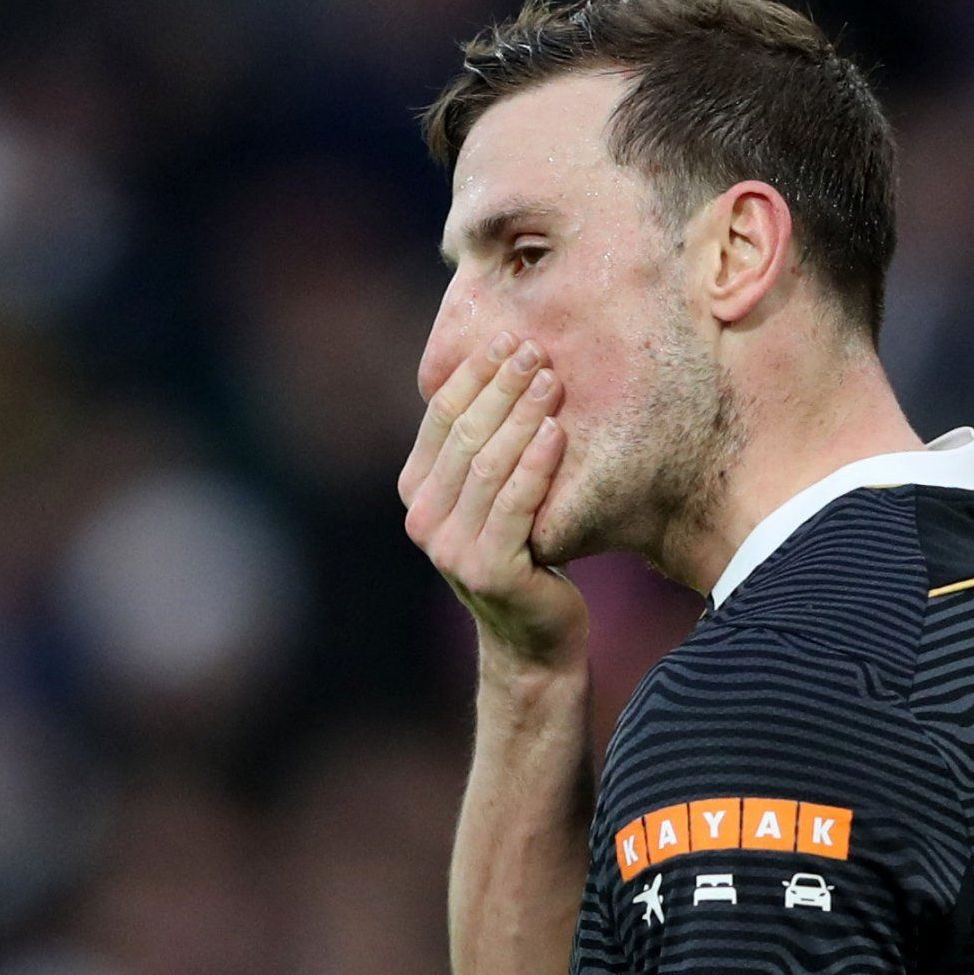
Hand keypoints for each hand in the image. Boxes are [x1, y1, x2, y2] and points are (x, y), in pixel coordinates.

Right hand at [399, 332, 587, 670]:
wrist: (536, 636)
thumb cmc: (522, 551)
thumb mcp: (491, 494)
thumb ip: (482, 446)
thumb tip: (506, 364)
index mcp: (416, 490)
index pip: (440, 416)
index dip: (474, 373)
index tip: (510, 337)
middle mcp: (422, 519)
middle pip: (464, 434)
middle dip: (501, 387)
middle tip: (537, 350)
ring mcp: (450, 549)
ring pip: (487, 465)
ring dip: (521, 416)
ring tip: (553, 381)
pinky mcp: (488, 572)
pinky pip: (514, 505)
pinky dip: (535, 464)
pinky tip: (557, 432)